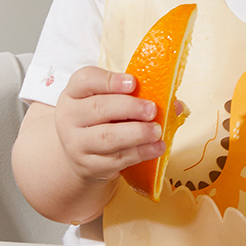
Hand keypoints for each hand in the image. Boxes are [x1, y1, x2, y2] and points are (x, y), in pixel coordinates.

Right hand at [54, 66, 164, 183]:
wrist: (80, 154)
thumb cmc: (101, 119)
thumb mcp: (109, 101)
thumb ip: (137, 96)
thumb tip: (176, 105)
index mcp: (74, 92)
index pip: (85, 80)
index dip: (110, 80)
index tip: (133, 82)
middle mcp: (69, 116)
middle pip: (98, 108)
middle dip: (129, 107)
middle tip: (152, 109)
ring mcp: (77, 143)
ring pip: (106, 137)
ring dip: (136, 133)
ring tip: (157, 131)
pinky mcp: (89, 165)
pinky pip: (116, 159)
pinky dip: (140, 153)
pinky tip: (156, 148)